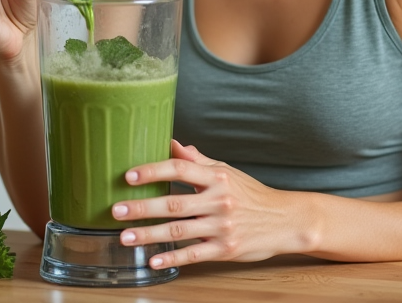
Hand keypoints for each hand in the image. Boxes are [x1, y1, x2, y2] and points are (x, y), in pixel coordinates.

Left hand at [112, 141, 302, 267]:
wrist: (285, 221)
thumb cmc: (252, 195)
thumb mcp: (227, 172)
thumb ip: (199, 161)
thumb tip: (173, 143)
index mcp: (217, 178)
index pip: (180, 169)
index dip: (153, 171)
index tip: (130, 175)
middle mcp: (219, 201)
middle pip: (174, 203)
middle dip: (142, 207)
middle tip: (116, 209)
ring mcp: (221, 227)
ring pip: (179, 231)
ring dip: (149, 234)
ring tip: (125, 237)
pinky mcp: (224, 249)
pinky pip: (193, 254)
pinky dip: (171, 257)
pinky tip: (152, 260)